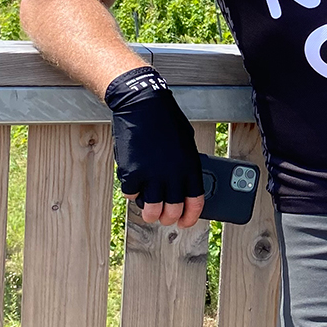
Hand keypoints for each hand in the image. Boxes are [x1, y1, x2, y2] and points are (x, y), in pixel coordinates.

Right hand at [105, 66, 205, 228]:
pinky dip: (132, 192)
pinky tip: (134, 186)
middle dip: (168, 219)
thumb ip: (186, 166)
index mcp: (190, 168)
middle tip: (165, 218)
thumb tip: (184, 186)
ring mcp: (151, 176)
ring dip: (150, 214)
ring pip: (151, 210)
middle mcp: (172, 176)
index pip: (195, 202)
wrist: (142, 104)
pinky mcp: (131, 173)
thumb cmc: (166, 121)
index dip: (190, 217)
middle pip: (172, 211)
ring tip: (149, 212)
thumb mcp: (186, 144)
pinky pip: (131, 193)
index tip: (185, 222)